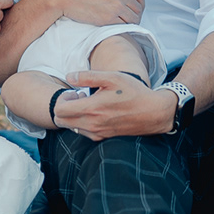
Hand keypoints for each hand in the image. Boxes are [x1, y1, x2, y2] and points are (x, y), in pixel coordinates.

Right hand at [30, 0, 142, 26]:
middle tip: (129, 20)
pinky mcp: (109, 17)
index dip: (138, 4)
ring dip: (130, 23)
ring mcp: (116, 4)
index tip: (134, 9)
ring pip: (133, 18)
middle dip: (135, 15)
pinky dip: (122, 28)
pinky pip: (123, 26)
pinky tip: (116, 28)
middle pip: (138, 8)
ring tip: (123, 25)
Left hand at [51, 71, 177, 140]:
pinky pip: (83, 132)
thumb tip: (69, 76)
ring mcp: (97, 133)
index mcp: (92, 108)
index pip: (59, 110)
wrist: (153, 112)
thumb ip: (87, 76)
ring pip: (71, 127)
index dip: (62, 98)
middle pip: (61, 121)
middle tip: (79, 97)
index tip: (75, 91)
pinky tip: (96, 112)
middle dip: (65, 107)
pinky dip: (82, 123)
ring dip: (73, 116)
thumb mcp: (112, 78)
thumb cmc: (134, 92)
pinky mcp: (103, 137)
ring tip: (89, 104)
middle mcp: (92, 124)